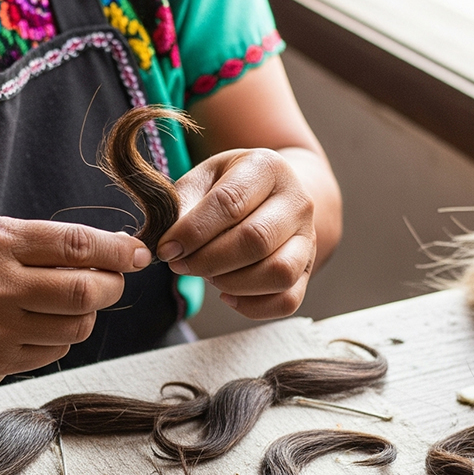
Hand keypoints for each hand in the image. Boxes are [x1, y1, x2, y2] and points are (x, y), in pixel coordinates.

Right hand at [0, 212, 151, 375]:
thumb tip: (111, 253)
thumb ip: (45, 240)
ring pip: (76, 327)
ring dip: (89, 312)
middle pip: (84, 292)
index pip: (76, 246)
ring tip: (72, 299)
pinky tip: (44, 319)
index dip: (118, 250)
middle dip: (112, 284)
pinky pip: (55, 351)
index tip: (138, 252)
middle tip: (111, 278)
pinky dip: (62, 335)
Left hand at [157, 148, 316, 319]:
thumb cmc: (228, 188)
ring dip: (232, 283)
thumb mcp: (202, 180)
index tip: (167, 249)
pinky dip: (252, 307)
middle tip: (181, 265)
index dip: (193, 232)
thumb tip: (166, 243)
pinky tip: (227, 295)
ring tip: (209, 275)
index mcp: (266, 168)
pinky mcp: (306, 271)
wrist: (271, 195)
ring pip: (278, 273)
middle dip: (209, 260)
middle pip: (255, 240)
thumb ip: (182, 205)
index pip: (230, 203)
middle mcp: (297, 202)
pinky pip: (286, 301)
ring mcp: (307, 238)